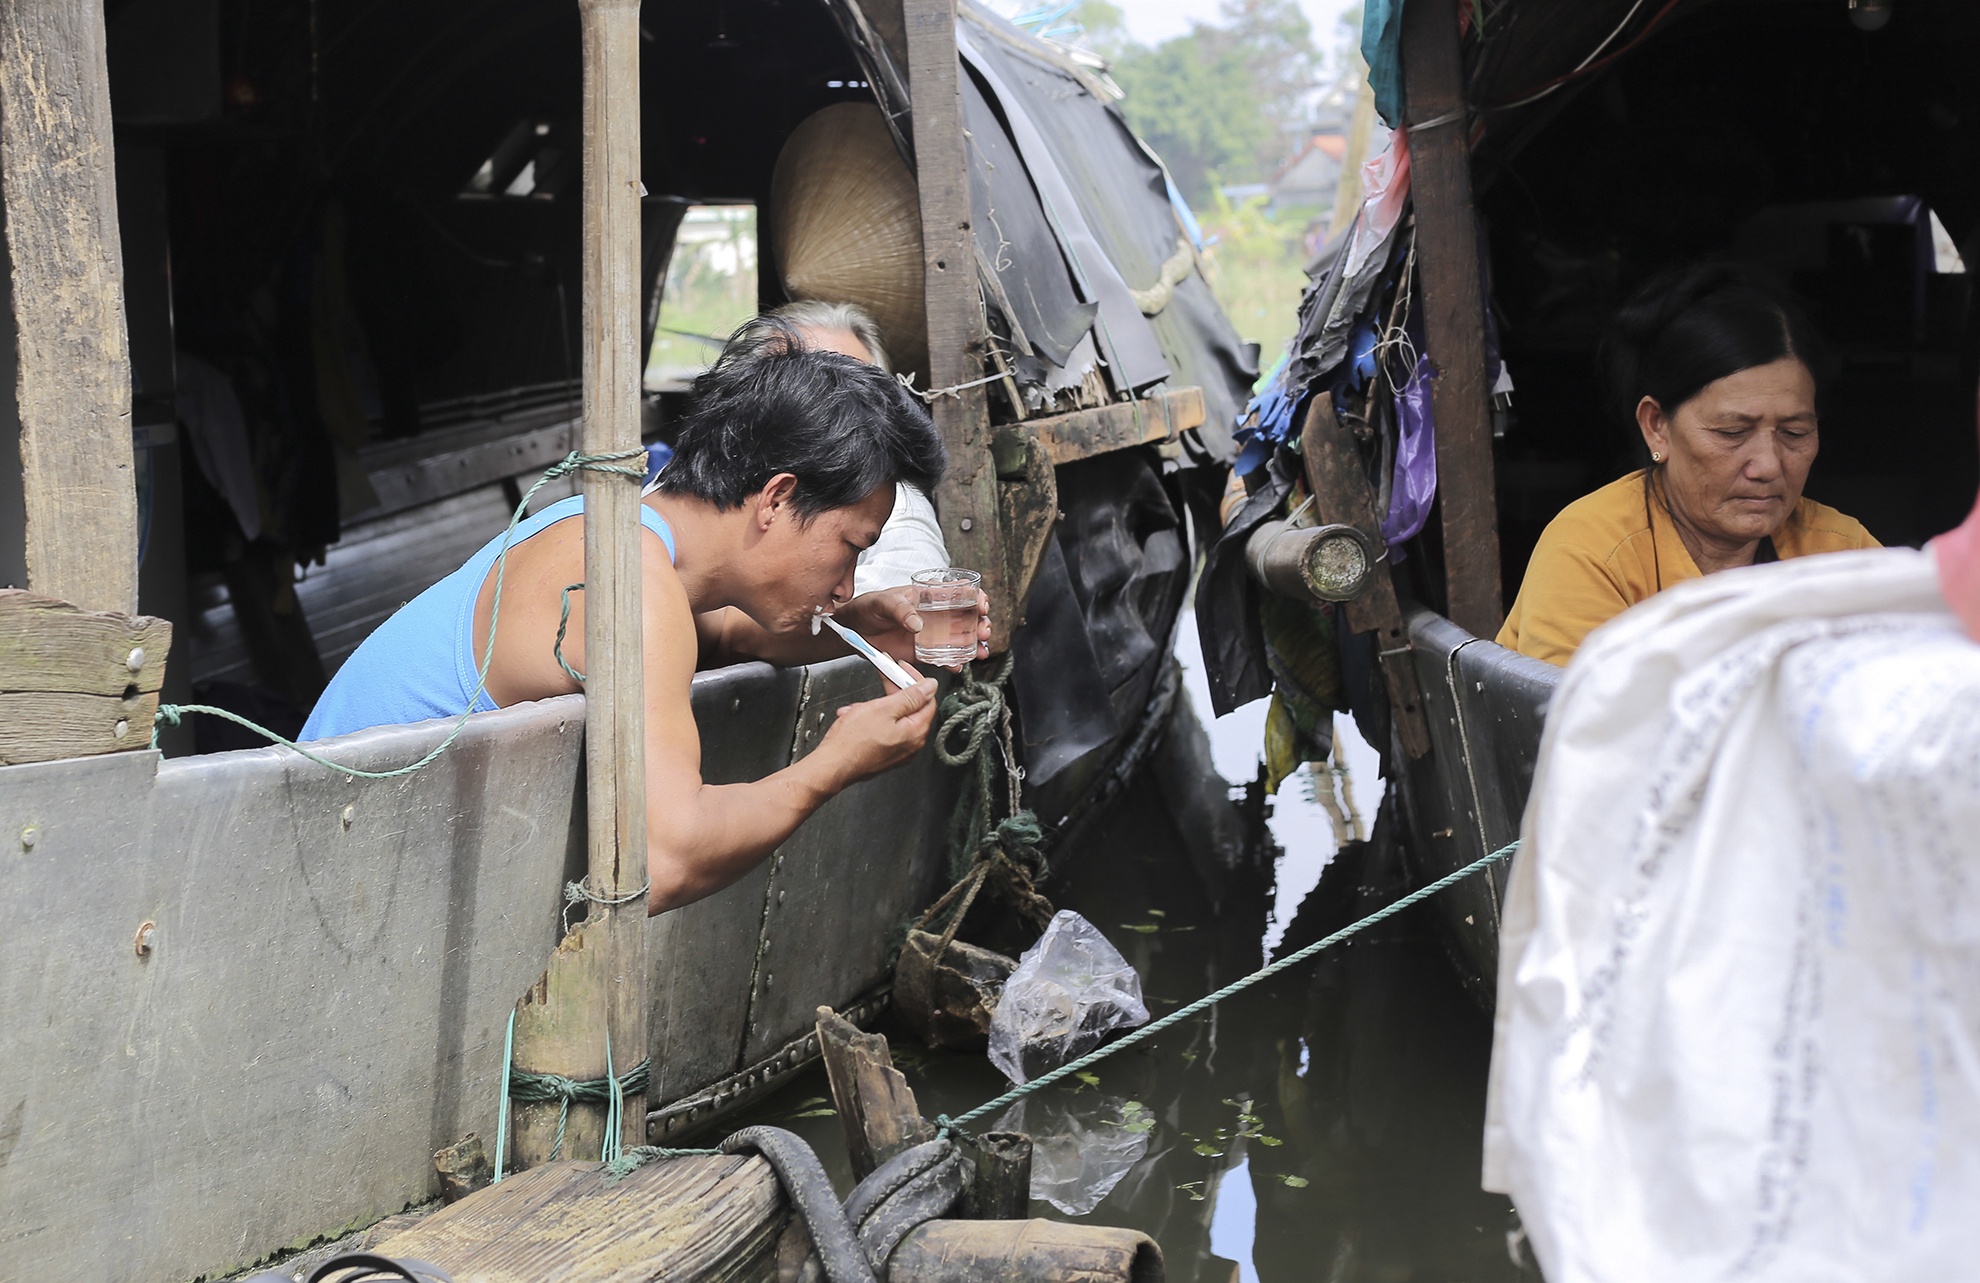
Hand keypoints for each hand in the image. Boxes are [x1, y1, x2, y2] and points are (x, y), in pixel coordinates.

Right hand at [818, 675, 938, 784]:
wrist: (832, 766)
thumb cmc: (852, 742)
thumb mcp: (883, 708)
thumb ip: (911, 696)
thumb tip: (930, 687)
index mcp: (916, 732)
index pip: (928, 700)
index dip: (916, 680)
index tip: (903, 670)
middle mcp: (911, 745)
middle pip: (911, 709)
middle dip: (894, 692)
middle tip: (883, 678)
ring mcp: (898, 752)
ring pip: (894, 719)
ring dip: (878, 706)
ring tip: (860, 706)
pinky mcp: (884, 756)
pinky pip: (884, 731)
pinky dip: (872, 720)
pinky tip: (856, 718)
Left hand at [833, 585, 992, 668]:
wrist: (854, 630)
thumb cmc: (869, 607)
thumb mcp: (883, 602)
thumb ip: (900, 609)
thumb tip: (917, 623)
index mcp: (929, 596)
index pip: (960, 592)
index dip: (976, 597)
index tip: (982, 604)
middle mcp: (936, 615)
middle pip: (967, 618)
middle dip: (981, 624)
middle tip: (984, 631)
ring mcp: (932, 635)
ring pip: (961, 640)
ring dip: (975, 645)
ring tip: (981, 652)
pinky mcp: (924, 653)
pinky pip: (944, 658)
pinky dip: (954, 663)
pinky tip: (959, 665)